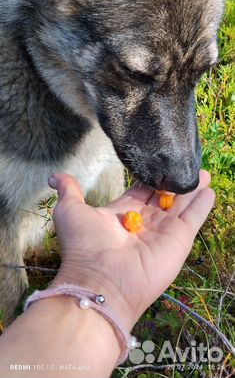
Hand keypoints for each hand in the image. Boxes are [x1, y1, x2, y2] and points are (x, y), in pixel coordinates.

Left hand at [49, 171, 214, 330]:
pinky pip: (194, 218)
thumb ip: (69, 191)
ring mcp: (163, 231)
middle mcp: (145, 221)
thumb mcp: (70, 212)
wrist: (101, 280)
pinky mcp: (179, 240)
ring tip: (203, 172)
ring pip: (182, 204)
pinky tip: (209, 190)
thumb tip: (55, 176)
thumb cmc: (84, 247)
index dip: (149, 177)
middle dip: (173, 181)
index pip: (140, 190)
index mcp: (123, 213)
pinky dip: (202, 205)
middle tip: (184, 164)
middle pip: (164, 196)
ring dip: (192, 188)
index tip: (158, 161)